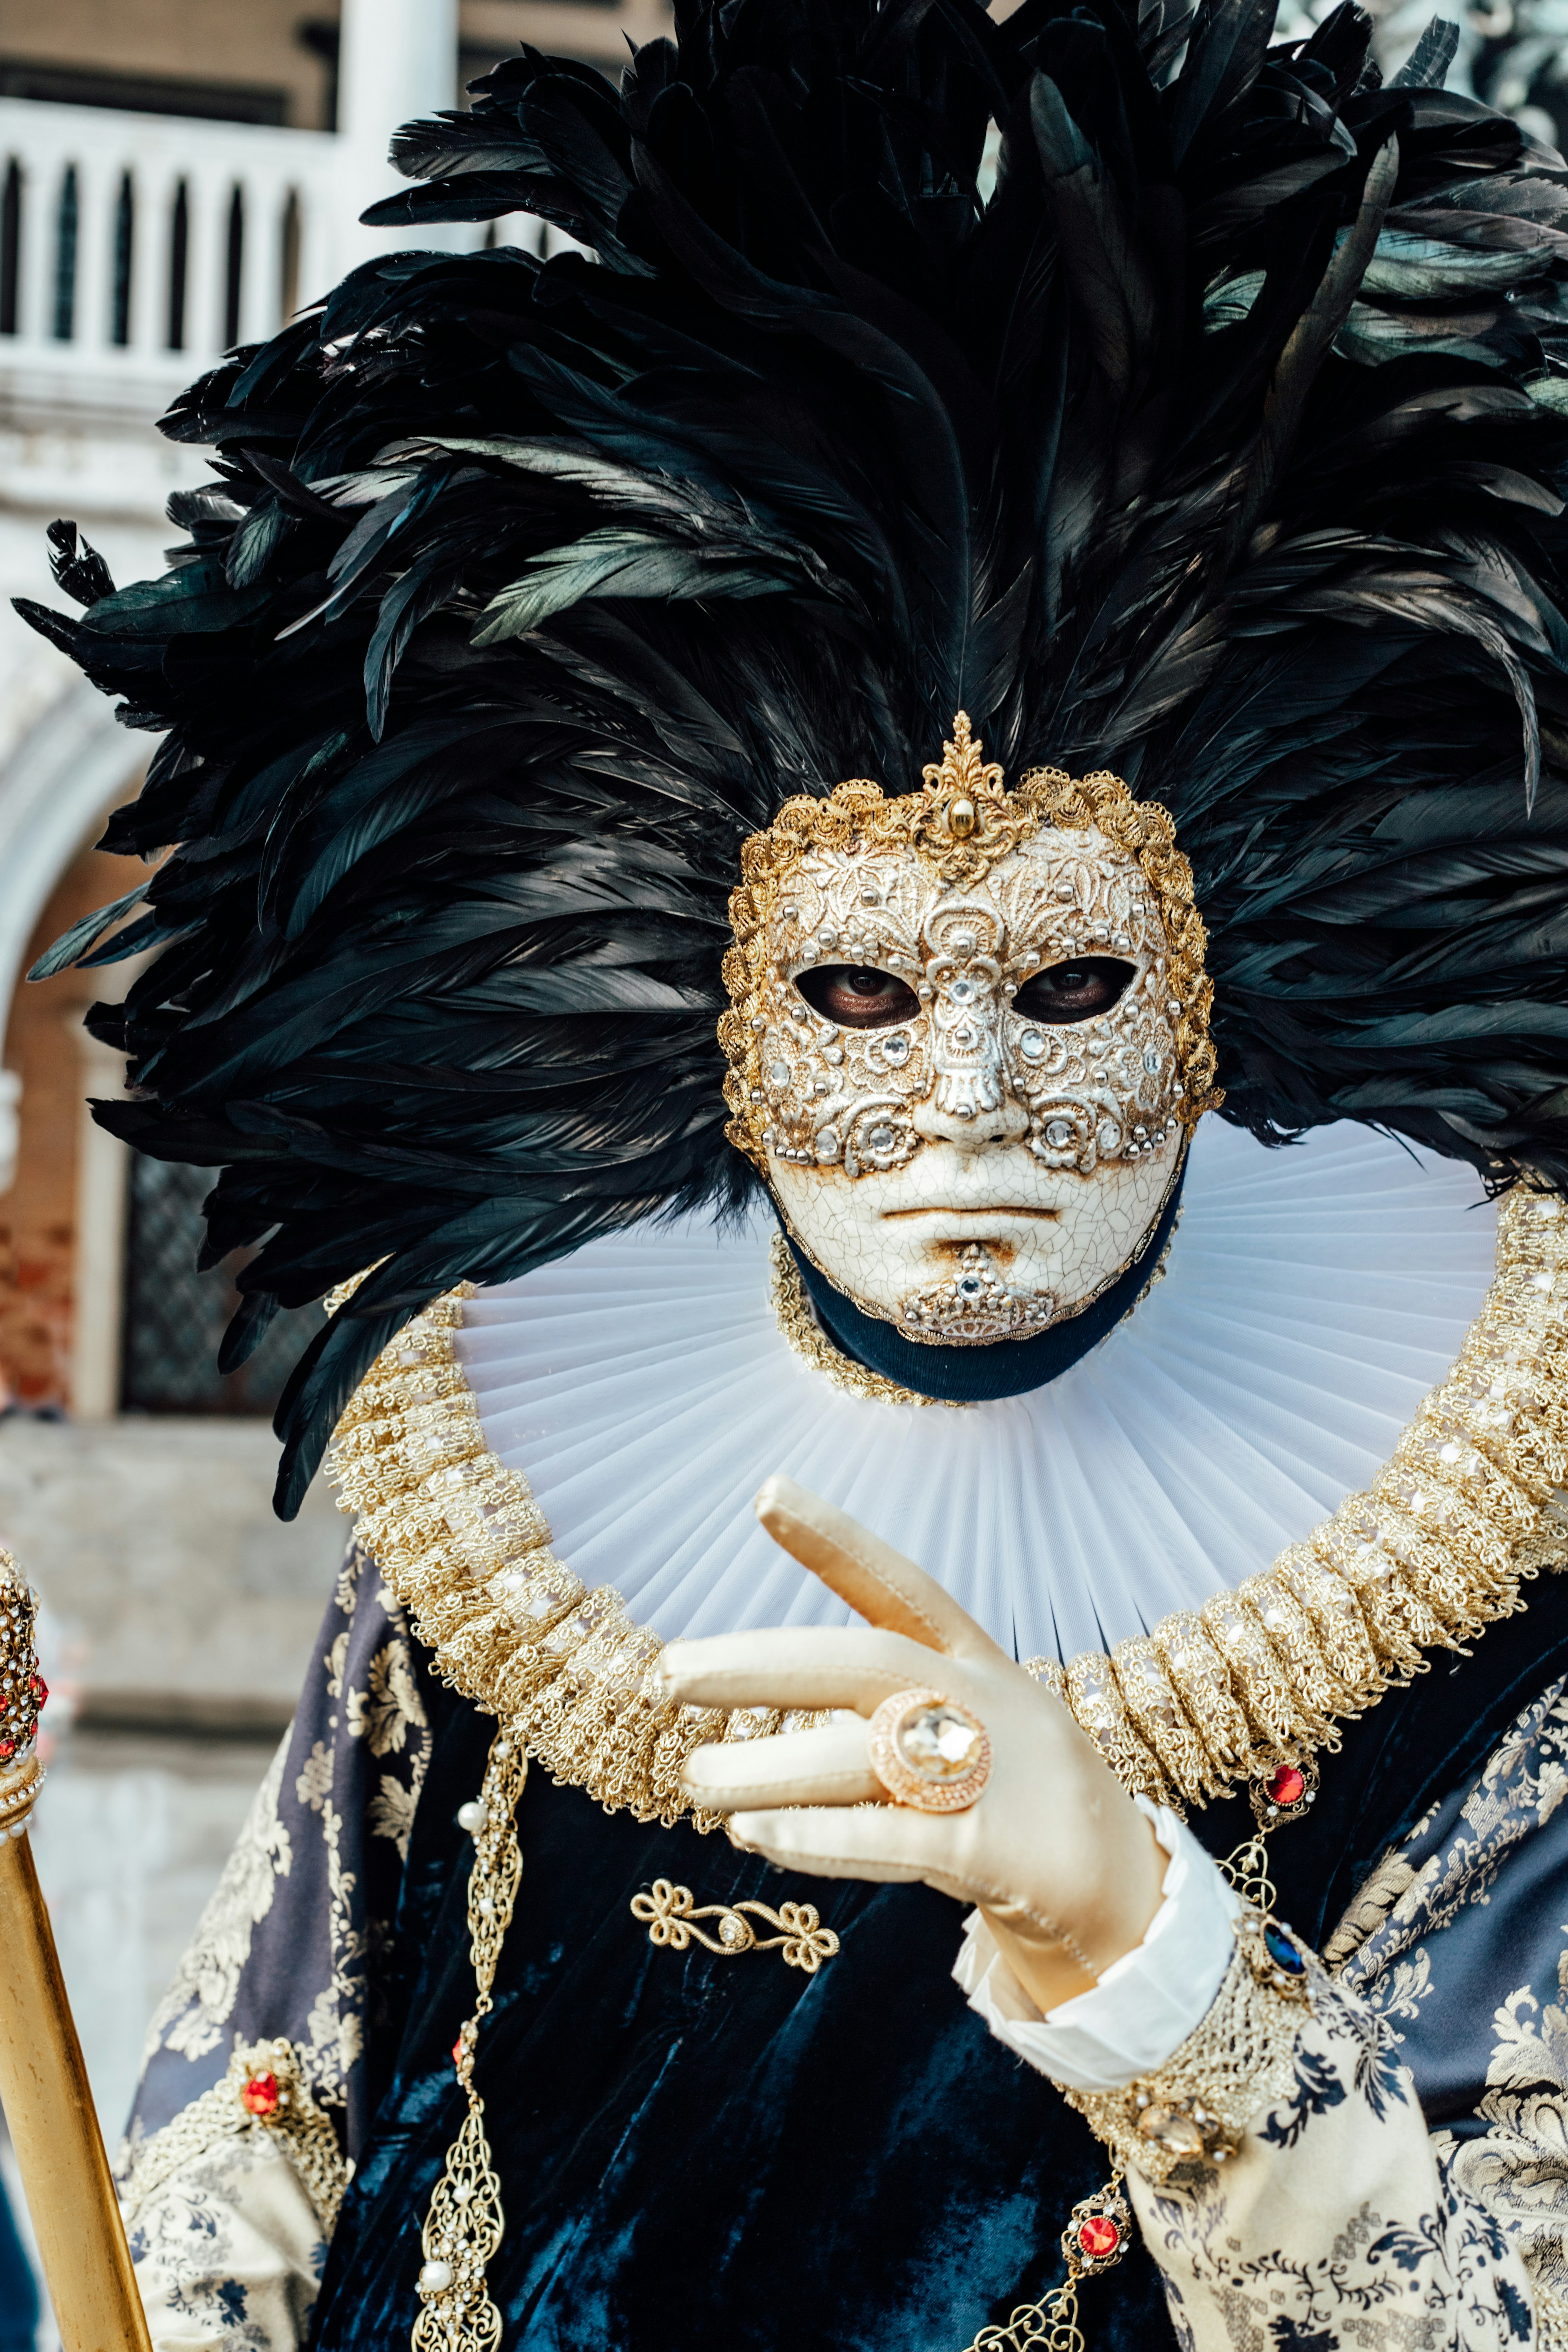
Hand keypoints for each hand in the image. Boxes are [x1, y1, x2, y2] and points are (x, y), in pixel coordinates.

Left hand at [665, 1475, 1166, 2012]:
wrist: (1129, 1902)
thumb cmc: (1013, 1805)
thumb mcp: (956, 1737)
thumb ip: (875, 1715)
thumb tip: (755, 1692)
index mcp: (976, 1662)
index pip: (898, 1585)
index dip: (836, 1540)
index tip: (765, 1492)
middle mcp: (986, 1703)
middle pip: (865, 1663)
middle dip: (764, 1663)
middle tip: (670, 1674)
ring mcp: (998, 1775)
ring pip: (866, 1755)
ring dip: (770, 1767)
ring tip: (694, 1780)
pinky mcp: (999, 1852)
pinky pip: (898, 1838)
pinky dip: (825, 1836)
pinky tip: (757, 1836)